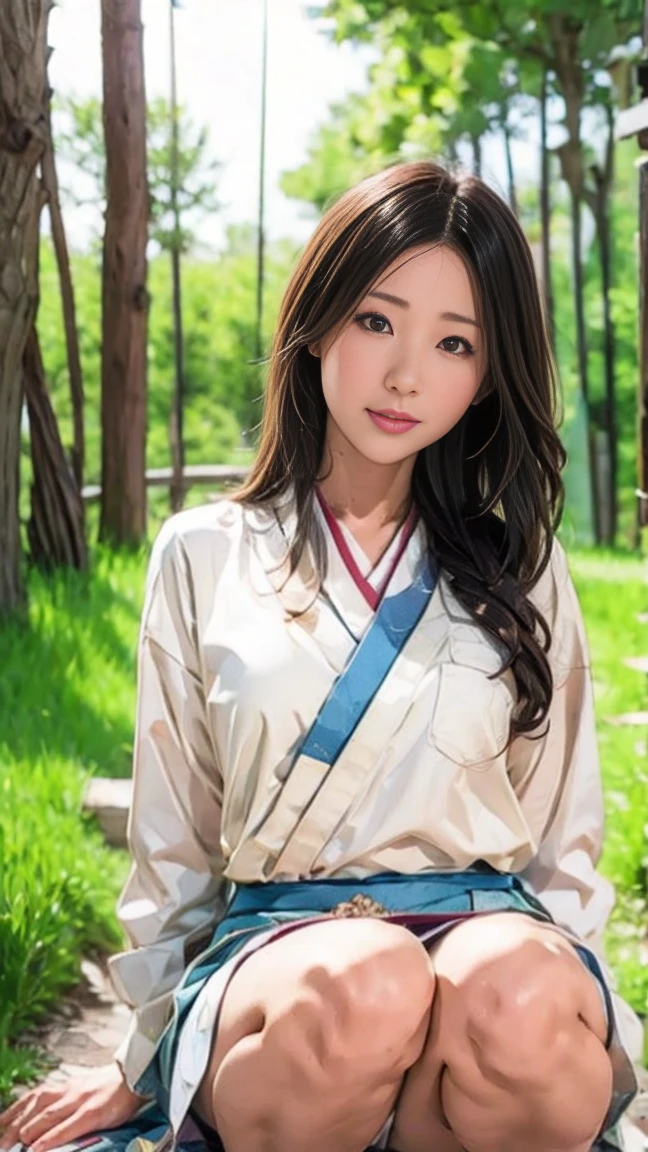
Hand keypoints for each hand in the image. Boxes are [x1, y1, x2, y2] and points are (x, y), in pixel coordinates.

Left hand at [0, 1061, 146, 1151]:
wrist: (134, 1077)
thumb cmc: (106, 1090)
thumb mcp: (80, 1092)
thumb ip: (61, 1105)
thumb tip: (37, 1125)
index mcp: (63, 1087)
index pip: (30, 1099)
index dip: (11, 1114)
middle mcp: (68, 1091)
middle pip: (34, 1108)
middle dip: (13, 1127)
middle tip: (0, 1144)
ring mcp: (80, 1100)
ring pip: (47, 1115)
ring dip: (27, 1131)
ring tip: (12, 1145)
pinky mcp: (93, 1111)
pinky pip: (68, 1125)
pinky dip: (51, 1137)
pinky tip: (39, 1147)